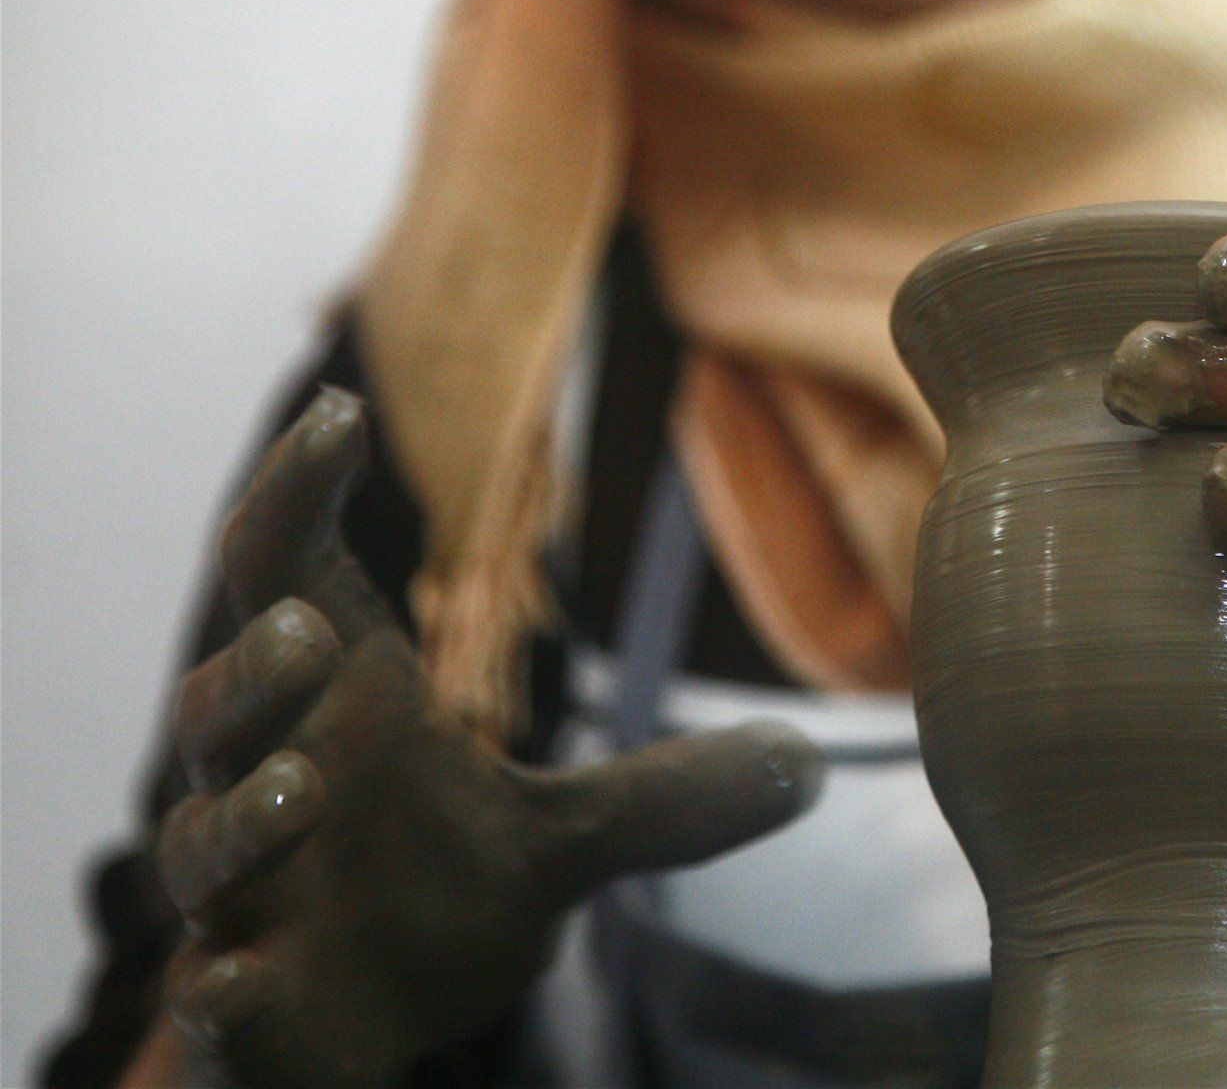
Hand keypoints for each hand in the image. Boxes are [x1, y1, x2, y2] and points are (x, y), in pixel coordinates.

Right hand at [155, 390, 820, 1088]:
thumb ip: (667, 800)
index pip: (288, 570)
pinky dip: (217, 985)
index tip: (338, 412)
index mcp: (338, 705)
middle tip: (308, 629)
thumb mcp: (563, 844)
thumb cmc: (433, 897)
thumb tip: (813, 763)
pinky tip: (231, 982)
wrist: (361, 1038)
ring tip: (304, 790)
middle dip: (256, 664)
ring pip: (202, 836)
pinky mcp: (228, 1001)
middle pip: (223, 698)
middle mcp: (267, 777)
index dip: (296, 493)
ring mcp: (236, 896)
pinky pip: (204, 989)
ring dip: (242, 809)